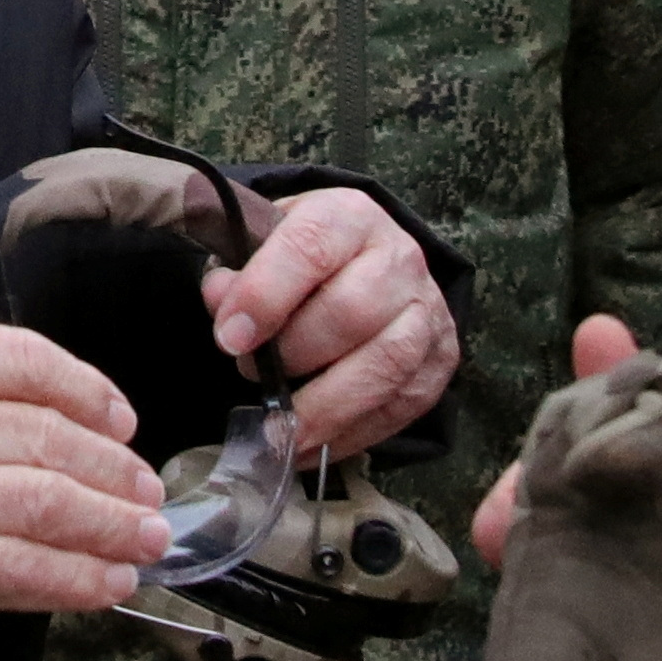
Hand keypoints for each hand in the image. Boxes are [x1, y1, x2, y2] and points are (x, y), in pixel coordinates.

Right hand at [0, 324, 168, 641]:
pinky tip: (107, 581)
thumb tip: (40, 420)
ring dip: (111, 525)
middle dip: (112, 468)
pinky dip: (76, 578)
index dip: (87, 389)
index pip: (22, 361)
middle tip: (149, 491)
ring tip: (147, 538)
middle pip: (48, 438)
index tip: (120, 418)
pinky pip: (21, 571)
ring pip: (47, 504)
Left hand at [210, 187, 457, 456]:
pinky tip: (310, 444)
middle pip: (351, 312)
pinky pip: (401, 407)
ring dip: (325, 407)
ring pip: (384, 364)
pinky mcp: (440, 361)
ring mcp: (428, 311)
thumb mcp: (264, 243)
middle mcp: (399, 258)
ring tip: (280, 431)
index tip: (230, 337)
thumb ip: (236, 270)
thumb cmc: (305, 258)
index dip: (266, 294)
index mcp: (349, 216)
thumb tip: (221, 302)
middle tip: (249, 373)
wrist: (370, 262)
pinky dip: (350, 434)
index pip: (310, 248)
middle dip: (293, 355)